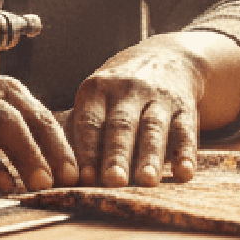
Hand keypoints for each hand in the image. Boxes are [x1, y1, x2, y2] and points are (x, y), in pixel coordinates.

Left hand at [67, 31, 239, 186]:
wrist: (167, 58)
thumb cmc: (117, 93)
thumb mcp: (95, 97)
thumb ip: (75, 127)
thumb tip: (53, 166)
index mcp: (97, 89)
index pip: (90, 121)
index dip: (87, 150)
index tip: (83, 178)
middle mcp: (127, 90)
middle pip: (121, 125)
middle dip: (116, 154)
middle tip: (113, 182)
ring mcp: (158, 97)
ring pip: (153, 127)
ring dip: (150, 156)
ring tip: (147, 181)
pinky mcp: (184, 107)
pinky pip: (186, 130)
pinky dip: (185, 153)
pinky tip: (184, 173)